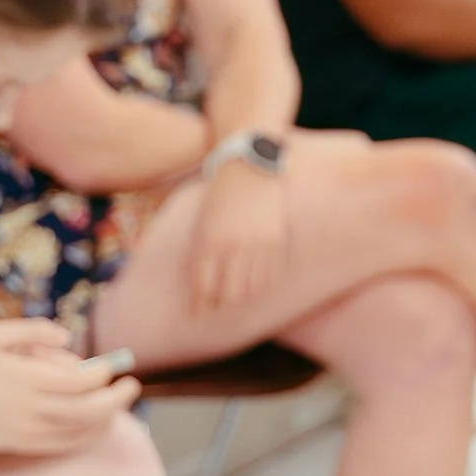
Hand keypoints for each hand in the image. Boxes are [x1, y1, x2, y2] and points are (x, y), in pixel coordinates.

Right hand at [0, 319, 140, 454]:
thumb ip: (32, 330)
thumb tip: (67, 336)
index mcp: (26, 379)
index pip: (77, 382)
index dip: (101, 376)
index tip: (110, 368)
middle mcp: (30, 408)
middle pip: (86, 410)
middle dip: (116, 399)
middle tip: (134, 386)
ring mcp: (27, 431)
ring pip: (78, 431)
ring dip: (107, 419)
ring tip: (121, 403)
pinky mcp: (23, 446)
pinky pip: (63, 445)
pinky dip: (87, 436)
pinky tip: (100, 425)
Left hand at [188, 158, 290, 315]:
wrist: (249, 163)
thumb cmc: (220, 192)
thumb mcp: (203, 220)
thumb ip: (201, 250)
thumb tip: (202, 280)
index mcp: (209, 241)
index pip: (203, 286)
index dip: (201, 304)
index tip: (199, 312)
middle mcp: (233, 247)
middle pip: (228, 293)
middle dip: (221, 305)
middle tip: (218, 308)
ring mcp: (257, 244)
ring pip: (251, 288)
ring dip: (243, 297)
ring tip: (238, 298)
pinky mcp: (276, 239)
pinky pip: (271, 273)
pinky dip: (263, 284)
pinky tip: (258, 285)